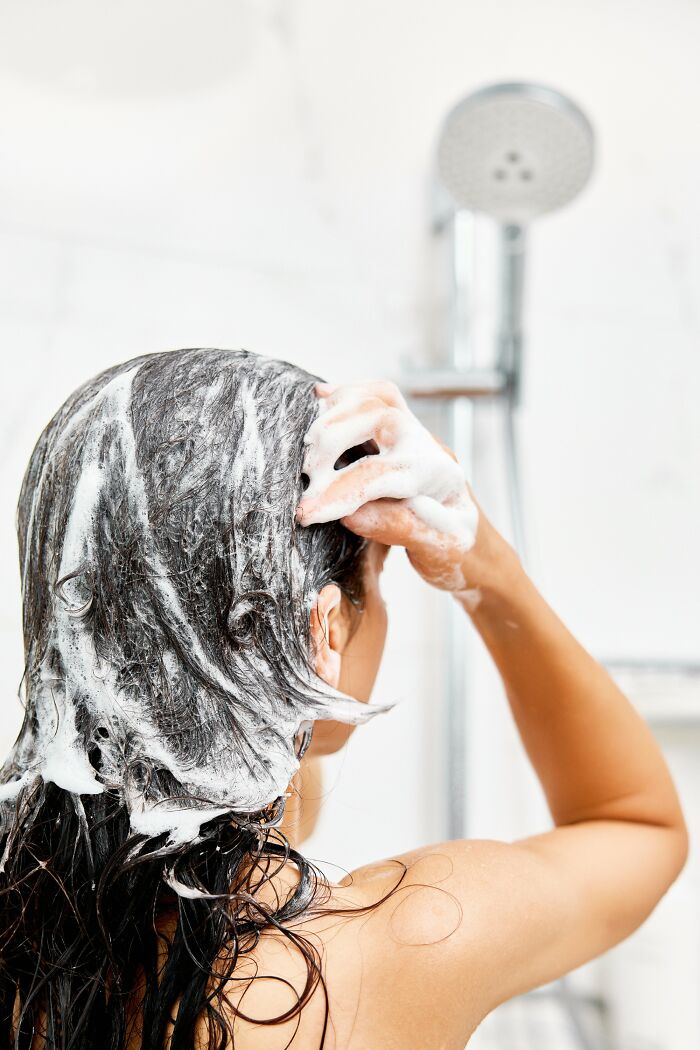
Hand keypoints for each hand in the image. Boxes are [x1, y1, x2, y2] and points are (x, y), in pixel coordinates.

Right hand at [296, 380, 485, 592]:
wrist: (476, 546)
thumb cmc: (458, 551)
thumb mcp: (437, 550)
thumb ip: (399, 529)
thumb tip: (351, 514)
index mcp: (439, 476)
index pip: (381, 473)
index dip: (339, 491)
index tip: (307, 512)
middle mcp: (428, 446)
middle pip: (381, 417)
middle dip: (333, 440)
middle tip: (305, 475)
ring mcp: (415, 435)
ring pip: (378, 398)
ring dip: (336, 412)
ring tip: (308, 445)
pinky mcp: (401, 433)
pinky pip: (377, 397)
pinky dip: (346, 394)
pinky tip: (320, 397)